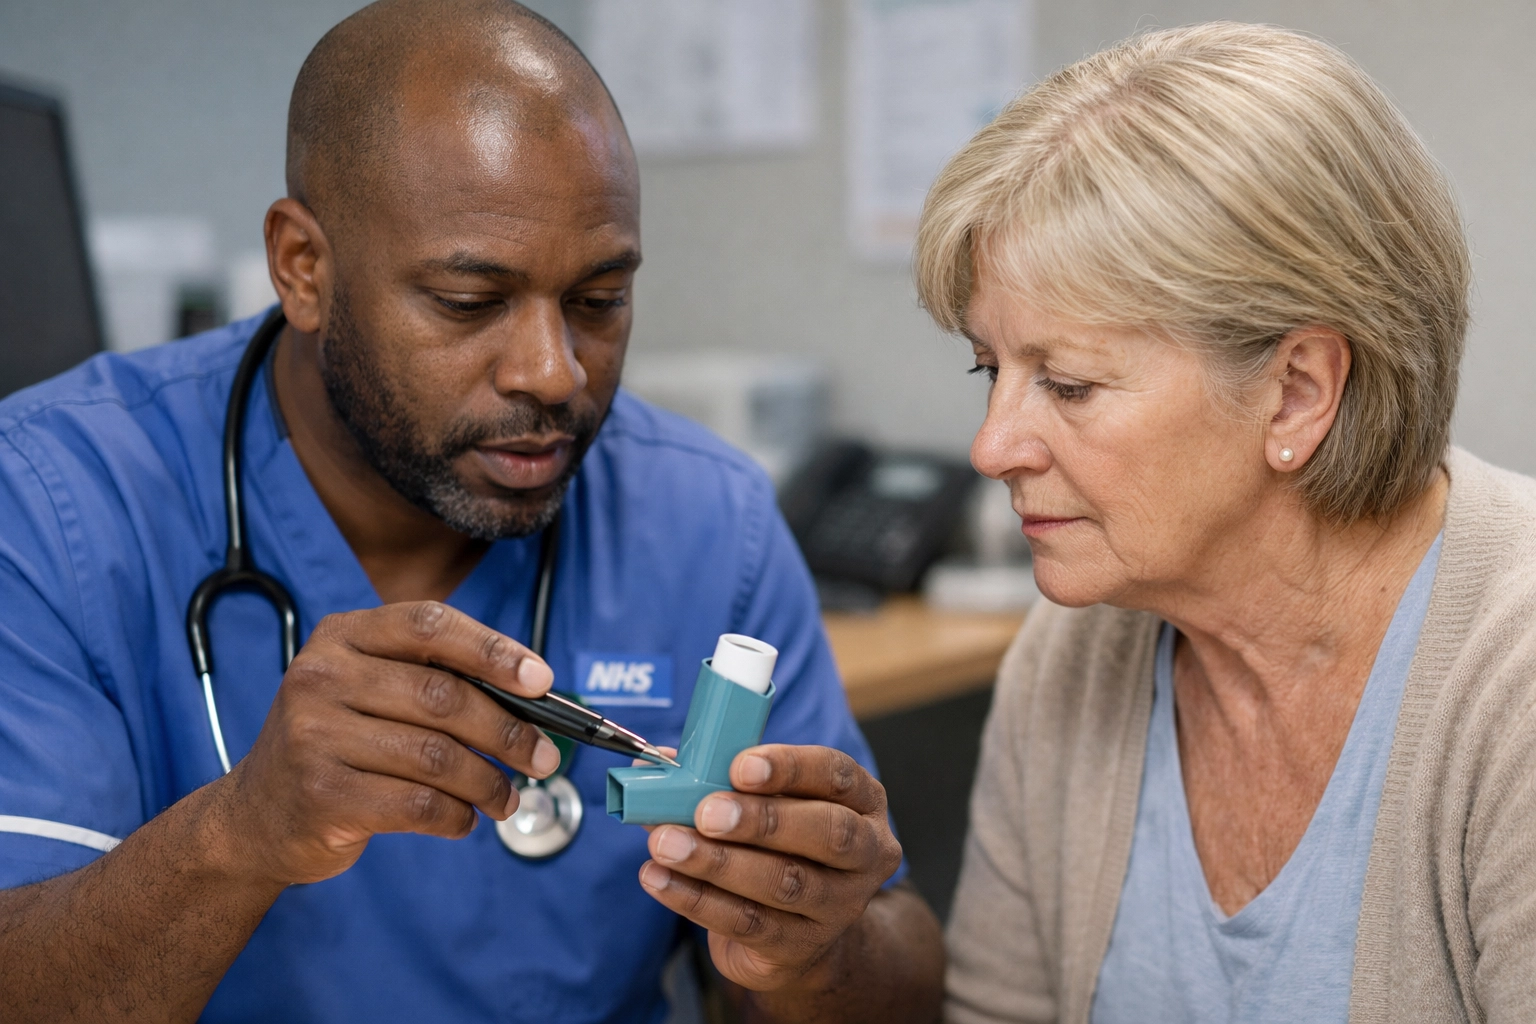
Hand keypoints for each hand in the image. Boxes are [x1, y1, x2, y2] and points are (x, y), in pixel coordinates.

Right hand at [212, 601, 559, 886]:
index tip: (543, 680)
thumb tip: (534, 699)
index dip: (494, 650)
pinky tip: (465, 818)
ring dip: (490, 782)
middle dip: (510, 731)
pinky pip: (419, 804)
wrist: (254, 818)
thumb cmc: (337, 745)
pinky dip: (458, 815)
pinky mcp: (322, 796)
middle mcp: (321, 677)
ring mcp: (315, 736)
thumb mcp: (368, 691)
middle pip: (444, 698)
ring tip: (508, 797)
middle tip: (546, 757)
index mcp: (342, 637)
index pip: (430, 626)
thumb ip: (435, 681)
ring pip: (439, 757)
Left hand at [637, 744, 903, 990]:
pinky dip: (697, 899)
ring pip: (784, 883)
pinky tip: (659, 878)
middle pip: (827, 833)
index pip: (836, 775)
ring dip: (717, 862)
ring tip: (665, 844)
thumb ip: (722, 779)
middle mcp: (864, 854)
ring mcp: (839, 907)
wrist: (798, 936)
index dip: (791, 767)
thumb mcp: (767, 805)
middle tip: (706, 813)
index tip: (740, 765)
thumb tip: (661, 760)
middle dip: (763, 820)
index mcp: (861, 802)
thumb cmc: (779, 848)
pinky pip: (748, 923)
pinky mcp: (800, 948)